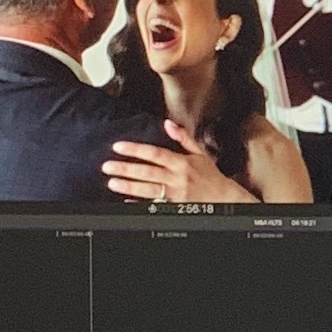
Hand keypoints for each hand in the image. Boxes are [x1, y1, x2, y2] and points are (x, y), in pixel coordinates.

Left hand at [103, 118, 253, 207]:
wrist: (223, 198)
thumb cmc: (210, 176)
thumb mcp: (200, 153)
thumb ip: (183, 138)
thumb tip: (168, 124)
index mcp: (182, 163)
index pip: (155, 154)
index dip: (136, 150)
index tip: (118, 147)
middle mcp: (177, 178)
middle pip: (148, 172)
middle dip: (126, 168)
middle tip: (107, 166)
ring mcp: (174, 195)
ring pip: (148, 189)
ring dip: (129, 186)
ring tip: (112, 182)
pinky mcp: (173, 207)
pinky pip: (154, 205)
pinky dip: (139, 204)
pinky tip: (126, 201)